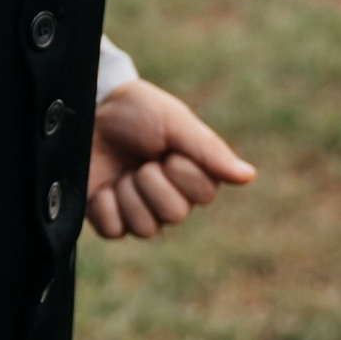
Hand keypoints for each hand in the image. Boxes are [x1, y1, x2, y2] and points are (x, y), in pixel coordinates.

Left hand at [86, 78, 255, 241]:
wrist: (92, 109)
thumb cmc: (137, 112)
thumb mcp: (175, 122)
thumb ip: (209, 151)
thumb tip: (248, 176)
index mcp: (194, 177)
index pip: (203, 194)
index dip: (182, 170)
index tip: (168, 150)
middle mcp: (171, 200)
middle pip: (174, 214)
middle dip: (152, 181)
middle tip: (142, 160)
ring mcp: (140, 213)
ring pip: (145, 228)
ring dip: (129, 193)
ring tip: (123, 171)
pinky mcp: (109, 220)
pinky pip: (114, 230)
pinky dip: (105, 205)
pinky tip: (104, 185)